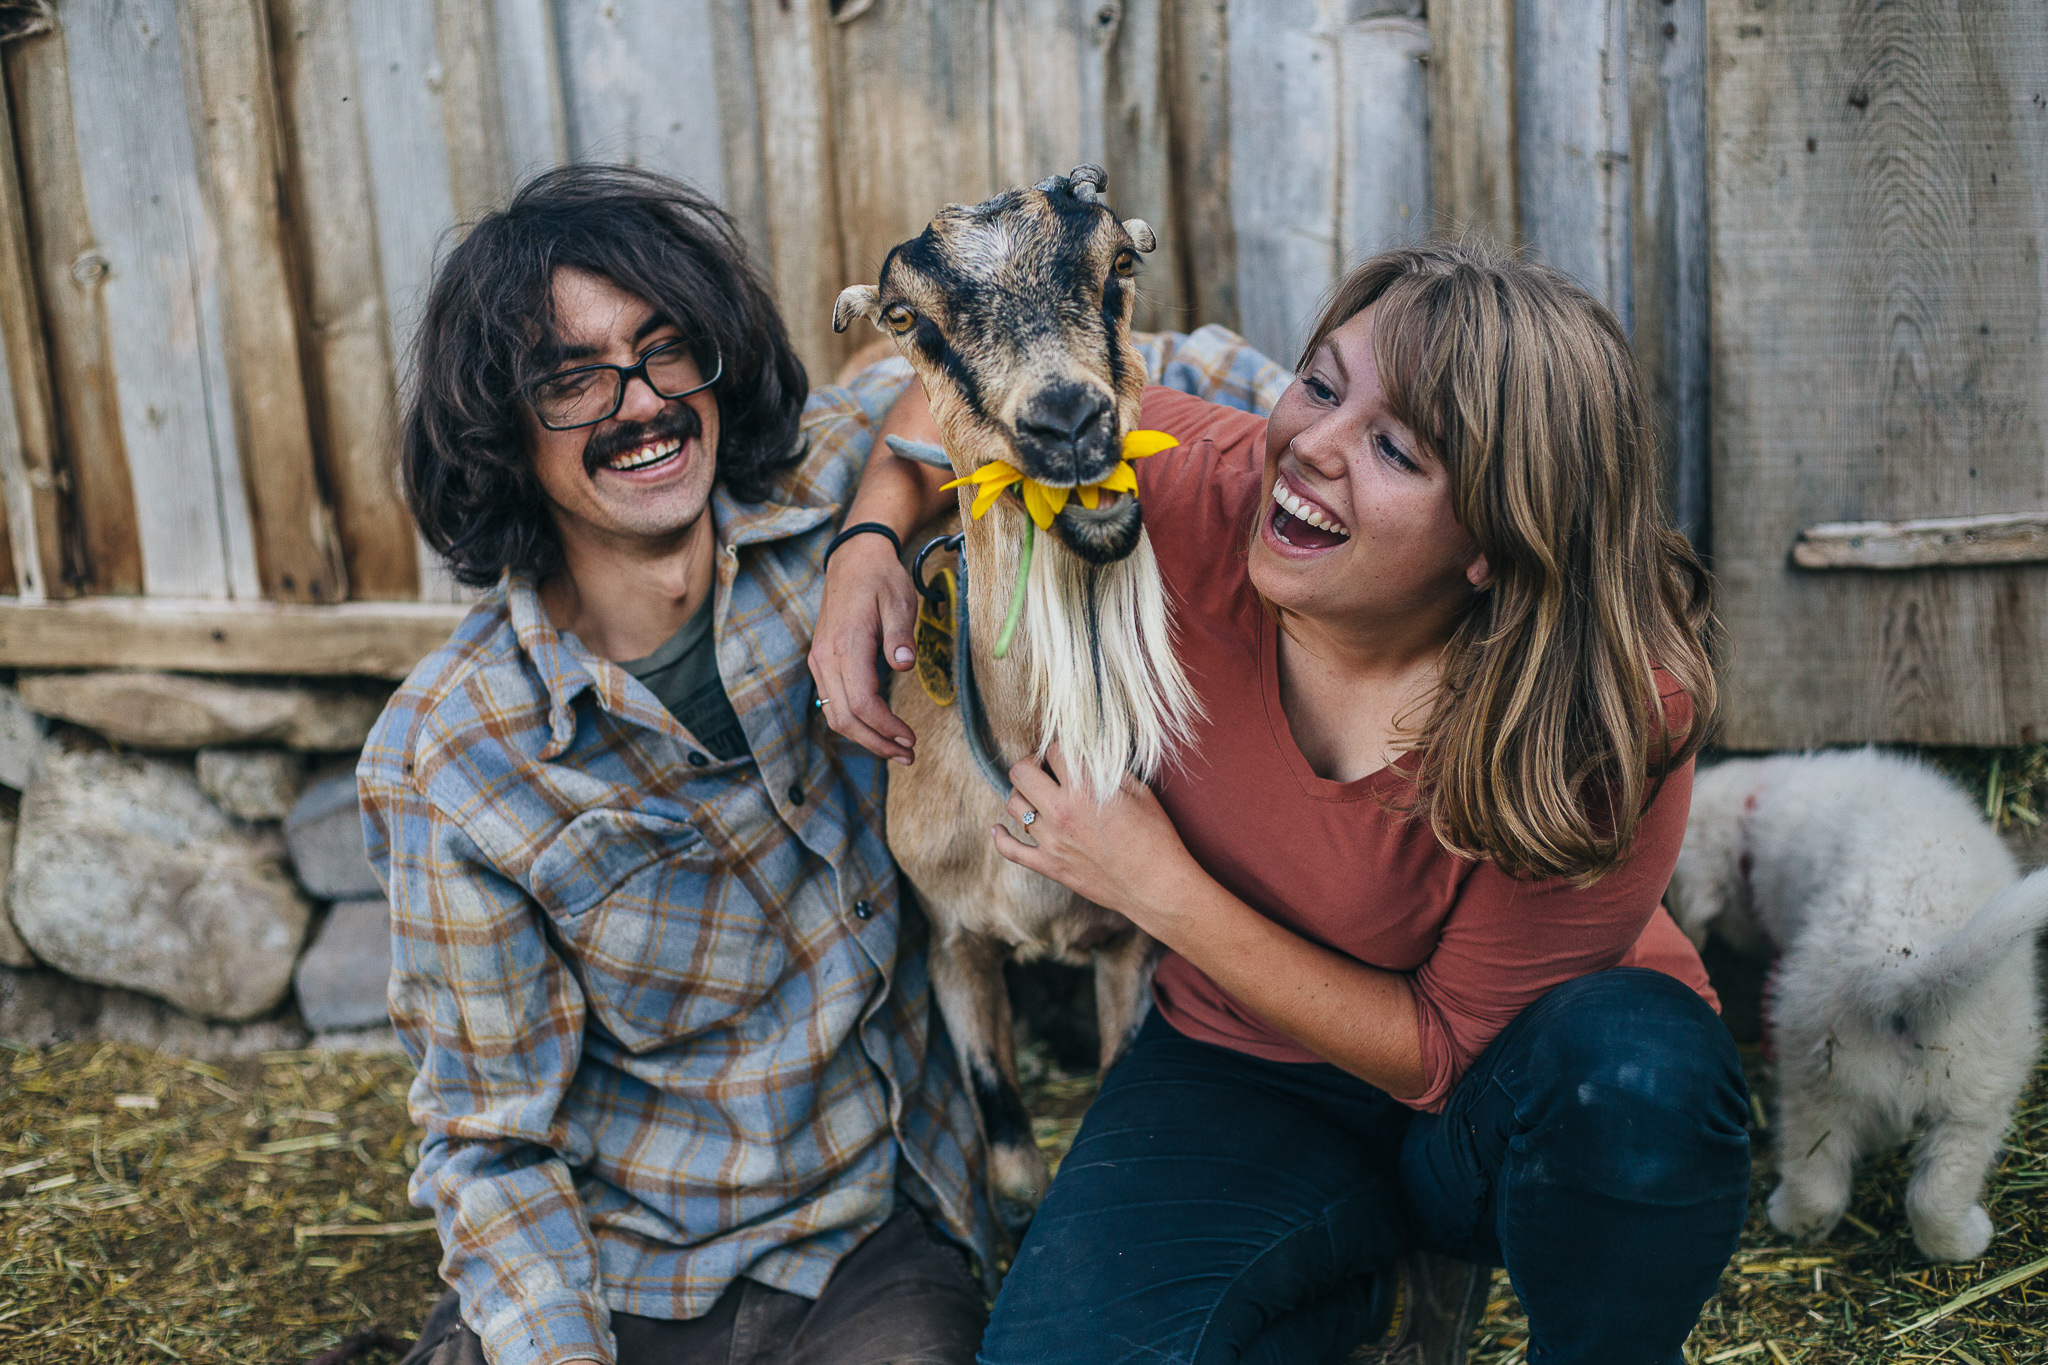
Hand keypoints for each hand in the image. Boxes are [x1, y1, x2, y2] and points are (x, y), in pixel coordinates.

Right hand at [809, 531, 921, 761]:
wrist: (853, 559)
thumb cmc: (880, 579)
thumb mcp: (899, 599)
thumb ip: (900, 634)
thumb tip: (904, 665)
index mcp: (846, 644)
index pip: (861, 702)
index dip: (885, 727)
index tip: (910, 739)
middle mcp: (826, 658)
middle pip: (844, 718)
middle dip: (876, 743)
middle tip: (908, 755)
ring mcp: (820, 662)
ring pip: (834, 715)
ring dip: (864, 737)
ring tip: (896, 749)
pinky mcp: (822, 663)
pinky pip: (832, 703)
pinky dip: (854, 722)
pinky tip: (878, 728)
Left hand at [991, 743, 1198, 926]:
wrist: (1156, 886)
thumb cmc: (1155, 837)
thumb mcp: (1139, 792)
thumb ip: (1107, 770)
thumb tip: (1089, 756)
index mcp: (1085, 788)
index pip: (1053, 750)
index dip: (1059, 747)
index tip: (1064, 753)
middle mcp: (1061, 811)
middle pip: (1020, 772)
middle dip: (1030, 763)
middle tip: (1043, 768)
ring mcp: (1051, 840)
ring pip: (1012, 805)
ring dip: (1021, 795)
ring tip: (1035, 795)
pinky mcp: (1049, 866)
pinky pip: (1010, 849)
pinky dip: (999, 837)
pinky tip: (998, 828)